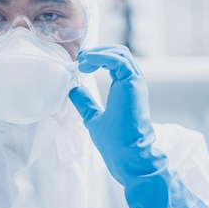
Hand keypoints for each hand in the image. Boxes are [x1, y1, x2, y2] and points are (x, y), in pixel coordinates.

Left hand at [69, 46, 205, 207]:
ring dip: (98, 52)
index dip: (97, 58)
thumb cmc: (116, 143)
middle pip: (118, 53)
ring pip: (120, 53)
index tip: (79, 63)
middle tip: (79, 57)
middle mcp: (132, 83)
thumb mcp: (93, 118)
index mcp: (125, 89)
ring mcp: (135, 83)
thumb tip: (74, 90)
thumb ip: (86, 103)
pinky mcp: (133, 84)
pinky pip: (119, 61)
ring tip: (81, 60)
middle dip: (97, 51)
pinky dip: (102, 57)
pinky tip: (87, 63)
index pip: (114, 63)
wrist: (128, 156)